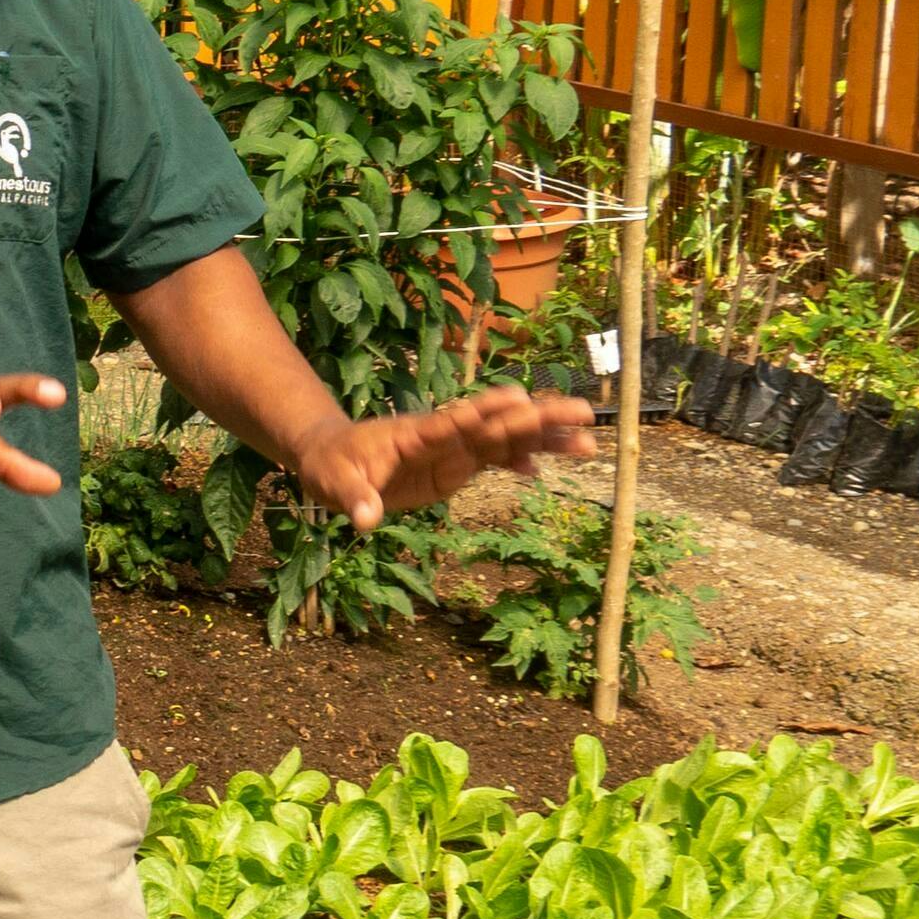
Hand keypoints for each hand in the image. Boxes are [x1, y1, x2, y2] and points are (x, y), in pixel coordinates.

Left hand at [294, 386, 601, 527]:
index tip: (520, 398)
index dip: (488, 410)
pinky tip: (545, 470)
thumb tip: (365, 520)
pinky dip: (518, 463)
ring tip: (587, 441)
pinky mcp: (454, 467)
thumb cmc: (330, 465)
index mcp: (416, 435)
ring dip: (543, 440)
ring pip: (505, 441)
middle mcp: (442, 437)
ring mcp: (452, 451)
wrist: (331, 459)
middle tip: (584, 411)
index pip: (456, 420)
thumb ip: (352, 498)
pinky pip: (493, 462)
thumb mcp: (332, 483)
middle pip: (496, 425)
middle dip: (538, 418)